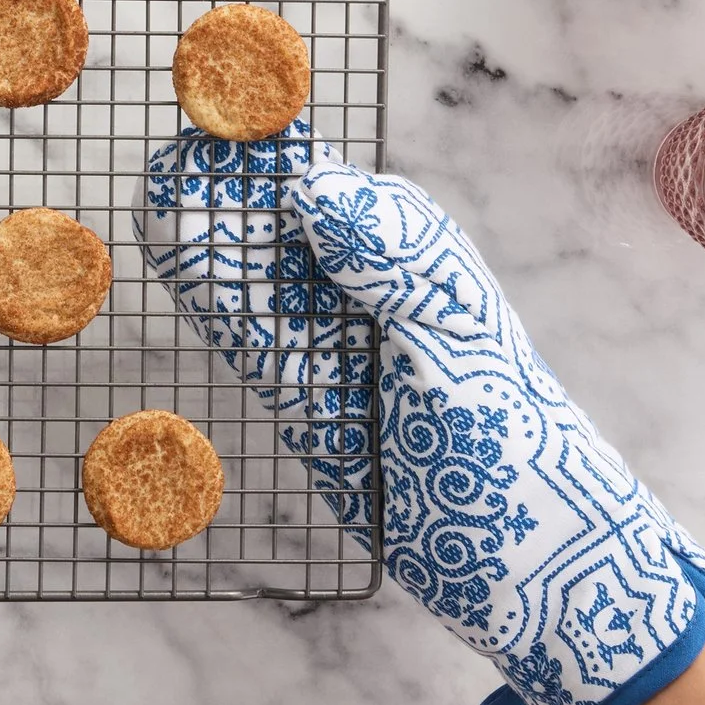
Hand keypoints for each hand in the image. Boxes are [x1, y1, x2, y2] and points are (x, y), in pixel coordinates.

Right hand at [145, 131, 704, 704]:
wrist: (544, 581)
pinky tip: (185, 271)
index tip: (234, 123)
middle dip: (241, 200)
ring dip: (219, 248)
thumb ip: (386, 264)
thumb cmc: (518, 454)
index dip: (292, 161)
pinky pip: (261, 350)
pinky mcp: (320, 418)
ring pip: (270, 289)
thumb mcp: (457, 345)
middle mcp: (386, 307)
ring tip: (160, 198)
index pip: (347, 198)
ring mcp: (349, 362)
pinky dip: (222, 309)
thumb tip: (312, 188)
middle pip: (299, 239)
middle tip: (175, 160)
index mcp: (430, 272)